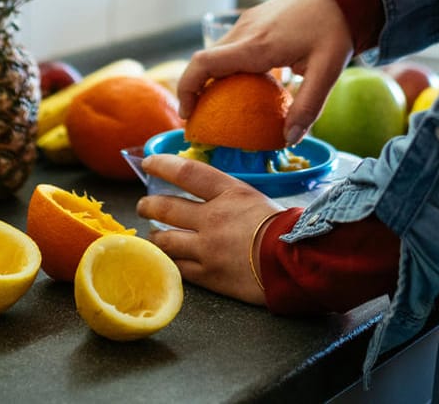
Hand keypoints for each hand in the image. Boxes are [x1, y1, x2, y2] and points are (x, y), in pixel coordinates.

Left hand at [138, 154, 283, 305]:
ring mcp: (207, 249)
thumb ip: (230, 197)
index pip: (187, 173)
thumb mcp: (257, 199)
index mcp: (229, 193)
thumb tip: (209, 195)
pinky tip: (165, 258)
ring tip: (153, 235)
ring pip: (165, 240)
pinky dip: (167, 260)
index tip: (148, 164)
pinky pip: (177, 266)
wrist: (295, 264)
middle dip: (148, 205)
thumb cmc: (284, 229)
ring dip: (154, 235)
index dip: (163, 165)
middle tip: (143, 205)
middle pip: (166, 207)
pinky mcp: (208, 275)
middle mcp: (213, 218)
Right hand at [180, 0, 355, 144]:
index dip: (187, 89)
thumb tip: (290, 139)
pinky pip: (229, 46)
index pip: (204, 63)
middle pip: (204, 61)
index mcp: (256, 45)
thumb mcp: (327, 71)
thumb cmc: (334, 29)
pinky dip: (225, 67)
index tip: (188, 114)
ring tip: (220, 107)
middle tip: (202, 120)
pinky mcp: (252, 20)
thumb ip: (308, 106)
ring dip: (210, 79)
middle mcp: (244, 31)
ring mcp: (246, 22)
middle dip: (195, 90)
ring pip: (215, 53)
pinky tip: (241, 85)